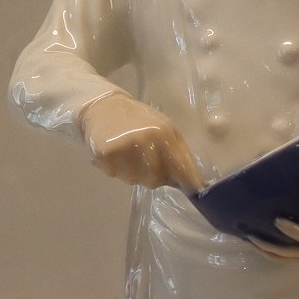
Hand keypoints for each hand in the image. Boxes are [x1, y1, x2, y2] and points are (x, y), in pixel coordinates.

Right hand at [79, 92, 203, 192]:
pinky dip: (115, 169)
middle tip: (146, 164)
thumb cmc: (139, 120)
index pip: (180, 166)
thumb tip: (192, 183)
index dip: (188, 182)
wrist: (105, 106)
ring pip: (133, 180)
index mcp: (163, 132)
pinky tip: (115, 154)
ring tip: (128, 156)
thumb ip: (178, 154)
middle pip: (155, 180)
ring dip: (132, 173)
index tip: (194, 192)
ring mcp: (123, 146)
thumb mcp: (163, 129)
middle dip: (152, 178)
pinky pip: (114, 175)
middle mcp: (144, 139)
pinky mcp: (105, 152)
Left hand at [251, 186, 298, 260]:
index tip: (277, 220)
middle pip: (290, 253)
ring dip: (266, 251)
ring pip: (284, 258)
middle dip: (269, 246)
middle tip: (251, 235)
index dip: (292, 231)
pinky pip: (285, 257)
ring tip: (248, 239)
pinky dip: (270, 251)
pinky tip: (257, 242)